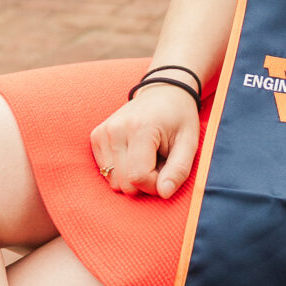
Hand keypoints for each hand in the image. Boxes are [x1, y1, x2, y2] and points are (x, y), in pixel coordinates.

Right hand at [90, 85, 202, 200]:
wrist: (163, 91)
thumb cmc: (179, 118)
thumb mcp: (189, 142)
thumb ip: (179, 170)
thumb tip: (164, 194)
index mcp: (140, 128)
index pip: (138, 177)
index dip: (155, 184)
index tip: (168, 171)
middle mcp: (115, 129)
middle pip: (124, 183)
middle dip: (145, 182)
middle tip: (159, 162)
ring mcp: (102, 132)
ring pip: (113, 181)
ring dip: (133, 177)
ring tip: (147, 156)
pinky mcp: (96, 136)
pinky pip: (106, 172)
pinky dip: (122, 170)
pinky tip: (134, 154)